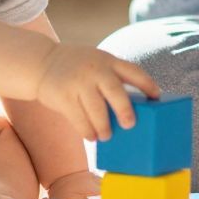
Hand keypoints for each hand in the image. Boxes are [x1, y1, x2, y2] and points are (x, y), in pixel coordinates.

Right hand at [33, 45, 158, 140]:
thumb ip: (112, 78)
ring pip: (96, 109)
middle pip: (115, 91)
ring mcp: (78, 82)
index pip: (133, 71)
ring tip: (107, 135)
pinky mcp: (63, 96)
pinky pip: (78, 118)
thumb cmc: (78, 68)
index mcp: (108, 61)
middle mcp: (95, 70)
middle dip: (125, 110)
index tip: (157, 97)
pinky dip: (87, 130)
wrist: (41, 62)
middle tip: (130, 125)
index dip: (147, 84)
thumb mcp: (97, 62)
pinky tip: (92, 137)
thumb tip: (131, 110)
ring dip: (104, 126)